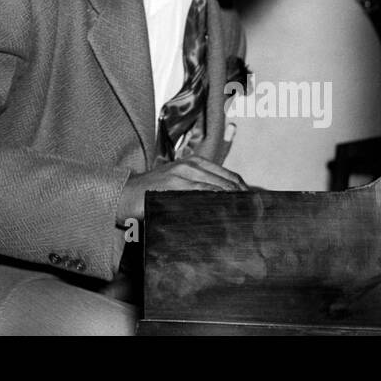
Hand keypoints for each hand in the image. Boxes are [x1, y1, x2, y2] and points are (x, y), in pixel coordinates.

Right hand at [116, 155, 246, 222]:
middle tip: (255, 215)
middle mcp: (190, 165)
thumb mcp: (179, 186)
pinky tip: (223, 213)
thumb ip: (200, 191)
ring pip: (216, 188)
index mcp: (195, 163)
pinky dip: (214, 203)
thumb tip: (226, 205)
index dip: (245, 191)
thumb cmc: (153, 194)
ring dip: (232, 203)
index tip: (256, 206)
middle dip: (243, 198)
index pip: (230, 176)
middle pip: (228, 182)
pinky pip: (200, 194)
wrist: (124, 194)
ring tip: (245, 217)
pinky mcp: (172, 185)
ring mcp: (181, 174)